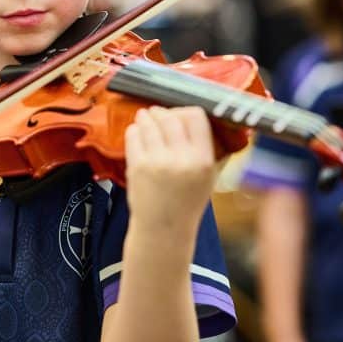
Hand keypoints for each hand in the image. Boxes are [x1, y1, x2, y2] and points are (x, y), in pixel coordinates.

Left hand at [124, 106, 215, 231]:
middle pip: (170, 117)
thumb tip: (200, 118)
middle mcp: (181, 159)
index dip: (185, 111)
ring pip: (149, 124)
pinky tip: (136, 131)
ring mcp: (157, 162)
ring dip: (145, 117)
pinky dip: (134, 130)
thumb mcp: (209, 177)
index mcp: (203, 160)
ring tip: (144, 117)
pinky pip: (133, 136)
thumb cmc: (187, 203)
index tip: (179, 114)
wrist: (164, 230)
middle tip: (157, 112)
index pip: (196, 117)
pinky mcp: (137, 167)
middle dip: (162, 112)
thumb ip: (207, 148)